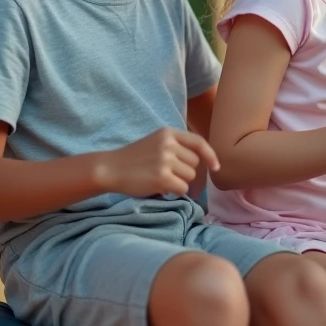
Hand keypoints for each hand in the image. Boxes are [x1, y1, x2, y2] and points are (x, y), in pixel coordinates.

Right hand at [98, 127, 219, 197]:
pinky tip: (160, 188)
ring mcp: (165, 160)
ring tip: (162, 180)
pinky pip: (182, 189)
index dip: (210, 155)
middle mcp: (168, 144)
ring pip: (190, 177)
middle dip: (187, 173)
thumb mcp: (155, 143)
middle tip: (172, 177)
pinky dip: (175, 192)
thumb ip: (176, 147)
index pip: (198, 142)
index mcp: (168, 133)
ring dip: (180, 183)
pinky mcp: (162, 177)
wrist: (110, 168)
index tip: (215, 167)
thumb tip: (203, 162)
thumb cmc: (134, 159)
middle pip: (195, 163)